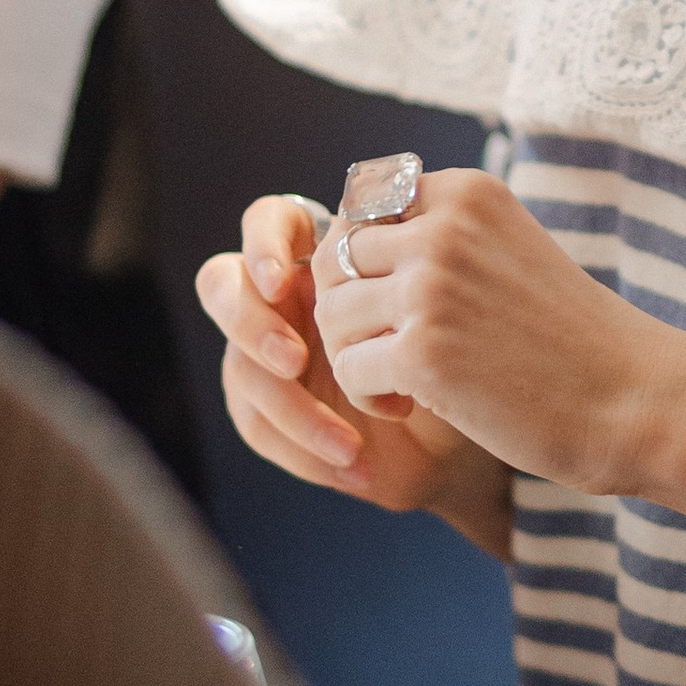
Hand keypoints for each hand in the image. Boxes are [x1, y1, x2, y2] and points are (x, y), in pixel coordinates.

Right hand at [196, 192, 504, 539]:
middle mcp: (282, 297)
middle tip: (296, 359)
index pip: (268, 219)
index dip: (262, 241)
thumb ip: (411, 268)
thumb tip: (395, 239)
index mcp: (320, 255)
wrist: (464, 434)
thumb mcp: (447, 311)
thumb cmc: (461, 355)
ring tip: (350, 442)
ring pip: (240, 365)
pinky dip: (302, 448)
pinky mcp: (264, 407)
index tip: (286, 277)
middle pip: (221, 283)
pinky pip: (256, 423)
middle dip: (251, 322)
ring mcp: (265, 351)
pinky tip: (353, 466)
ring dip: (292, 407)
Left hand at [315, 169, 685, 498]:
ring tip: (403, 383)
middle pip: (336, 260)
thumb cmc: (571, 338)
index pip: (360, 208)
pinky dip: (368, 397)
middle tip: (391, 351)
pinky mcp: (423, 354)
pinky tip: (410, 407)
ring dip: (356, 357)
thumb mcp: (508, 252)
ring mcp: (431, 288)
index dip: (364, 264)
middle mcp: (444, 228)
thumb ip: (440, 237)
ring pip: (332, 316)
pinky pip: (348, 371)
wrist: (636, 400)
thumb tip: (342, 243)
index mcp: (466, 194)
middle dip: (351, 312)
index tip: (401, 304)